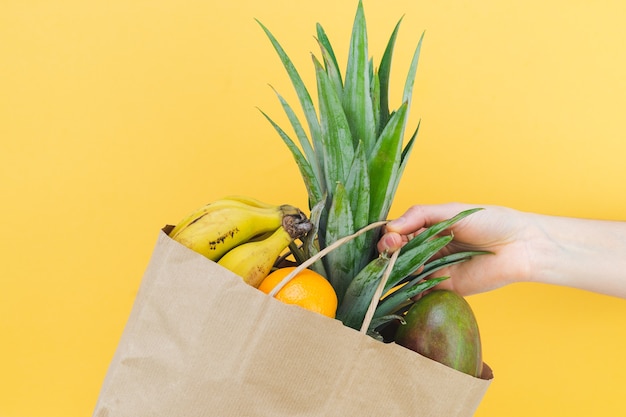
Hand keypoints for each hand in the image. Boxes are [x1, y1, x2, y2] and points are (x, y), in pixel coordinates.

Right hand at [378, 203, 532, 295]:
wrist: (519, 246)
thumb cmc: (489, 221)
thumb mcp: (452, 211)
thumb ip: (420, 216)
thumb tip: (390, 228)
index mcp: (426, 228)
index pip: (396, 233)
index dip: (388, 237)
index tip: (391, 240)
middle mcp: (425, 249)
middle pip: (395, 254)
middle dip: (388, 254)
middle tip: (391, 253)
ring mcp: (432, 269)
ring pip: (403, 273)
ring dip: (396, 273)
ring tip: (403, 269)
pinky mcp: (442, 288)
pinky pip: (419, 293)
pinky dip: (408, 293)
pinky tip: (406, 289)